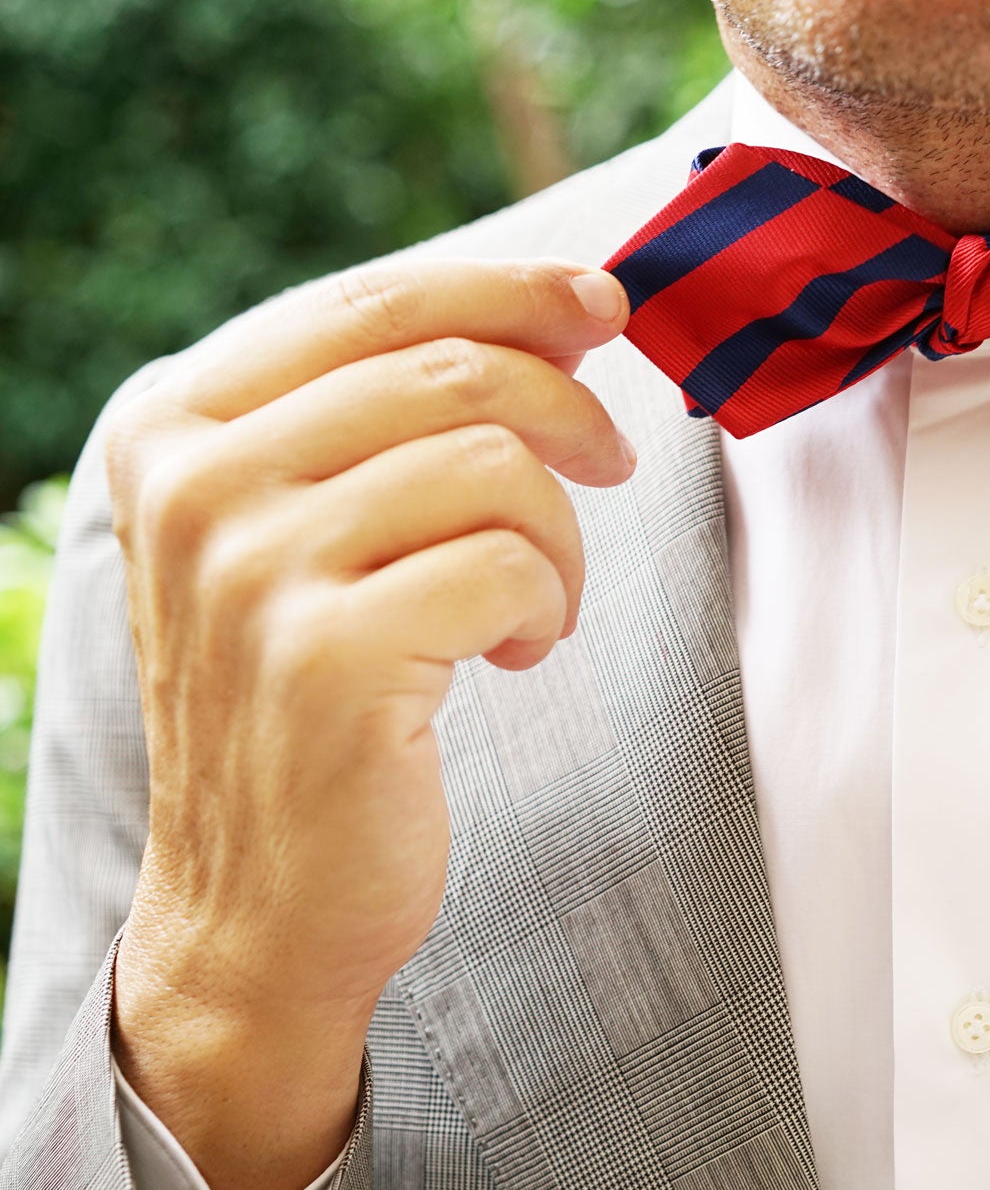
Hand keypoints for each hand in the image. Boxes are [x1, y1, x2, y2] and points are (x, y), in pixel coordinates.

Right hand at [102, 257, 634, 1189]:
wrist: (263, 902)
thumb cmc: (316, 698)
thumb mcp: (313, 531)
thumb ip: (392, 415)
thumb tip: (567, 307)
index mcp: (176, 425)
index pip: (370, 300)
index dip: (510, 287)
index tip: (604, 305)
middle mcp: (194, 483)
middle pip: (451, 368)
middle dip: (568, 409)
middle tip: (612, 463)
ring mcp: (250, 570)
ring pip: (494, 463)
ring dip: (561, 535)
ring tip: (537, 602)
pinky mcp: (326, 656)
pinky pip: (511, 563)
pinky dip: (548, 605)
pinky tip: (518, 654)